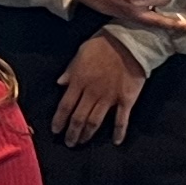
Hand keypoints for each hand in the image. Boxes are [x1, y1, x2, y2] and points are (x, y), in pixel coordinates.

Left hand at [52, 32, 147, 146]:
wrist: (129, 42)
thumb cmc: (103, 44)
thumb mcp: (81, 53)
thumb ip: (70, 70)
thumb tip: (60, 84)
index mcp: (79, 81)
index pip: (65, 106)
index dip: (59, 120)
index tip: (56, 131)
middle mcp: (92, 93)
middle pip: (78, 118)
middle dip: (72, 133)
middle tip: (69, 143)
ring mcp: (109, 98)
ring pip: (95, 122)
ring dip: (87, 135)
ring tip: (82, 143)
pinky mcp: (126, 100)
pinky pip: (121, 120)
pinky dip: (119, 132)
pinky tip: (116, 142)